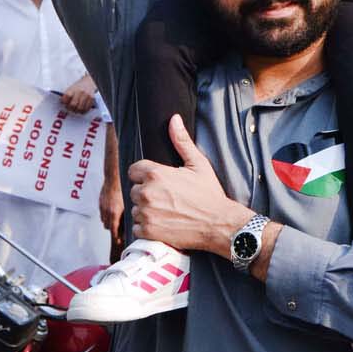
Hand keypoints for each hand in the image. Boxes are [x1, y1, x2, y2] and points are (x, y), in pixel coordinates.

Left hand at [60, 74, 96, 114]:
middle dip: (70, 108)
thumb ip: (67, 95)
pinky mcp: (92, 99)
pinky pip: (87, 108)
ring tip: (75, 110)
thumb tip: (62, 103)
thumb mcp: (72, 88)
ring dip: (76, 111)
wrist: (89, 82)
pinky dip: (83, 111)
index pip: (67, 96)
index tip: (63, 104)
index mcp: (74, 88)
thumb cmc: (79, 86)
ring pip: (80, 108)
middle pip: (73, 104)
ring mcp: (87, 95)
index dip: (64, 102)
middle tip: (69, 108)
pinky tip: (81, 110)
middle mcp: (80, 92)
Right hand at [99, 178, 124, 246]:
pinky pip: (102, 212)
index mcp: (114, 213)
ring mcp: (102, 206)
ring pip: (105, 220)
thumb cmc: (124, 186)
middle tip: (121, 230)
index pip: (114, 232)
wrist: (114, 175)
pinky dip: (107, 214)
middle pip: (109, 227)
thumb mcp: (129, 203)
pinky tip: (114, 209)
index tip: (120, 241)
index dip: (117, 238)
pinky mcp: (100, 202)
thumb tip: (134, 223)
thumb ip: (129, 215)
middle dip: (114, 229)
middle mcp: (107, 211)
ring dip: (110, 221)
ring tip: (118, 219)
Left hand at [128, 115, 250, 253]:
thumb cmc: (209, 194)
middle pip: (135, 190)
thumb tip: (174, 119)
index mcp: (155, 174)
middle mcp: (147, 193)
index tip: (159, 181)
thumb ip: (181, 141)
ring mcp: (146, 214)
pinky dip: (147, 227)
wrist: (218, 224)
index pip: (134, 170)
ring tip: (167, 211)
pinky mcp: (148, 232)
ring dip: (147, 210)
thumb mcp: (198, 164)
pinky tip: (163, 224)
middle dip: (147, 192)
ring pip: (136, 209)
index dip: (146, 175)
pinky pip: (137, 227)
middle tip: (167, 197)